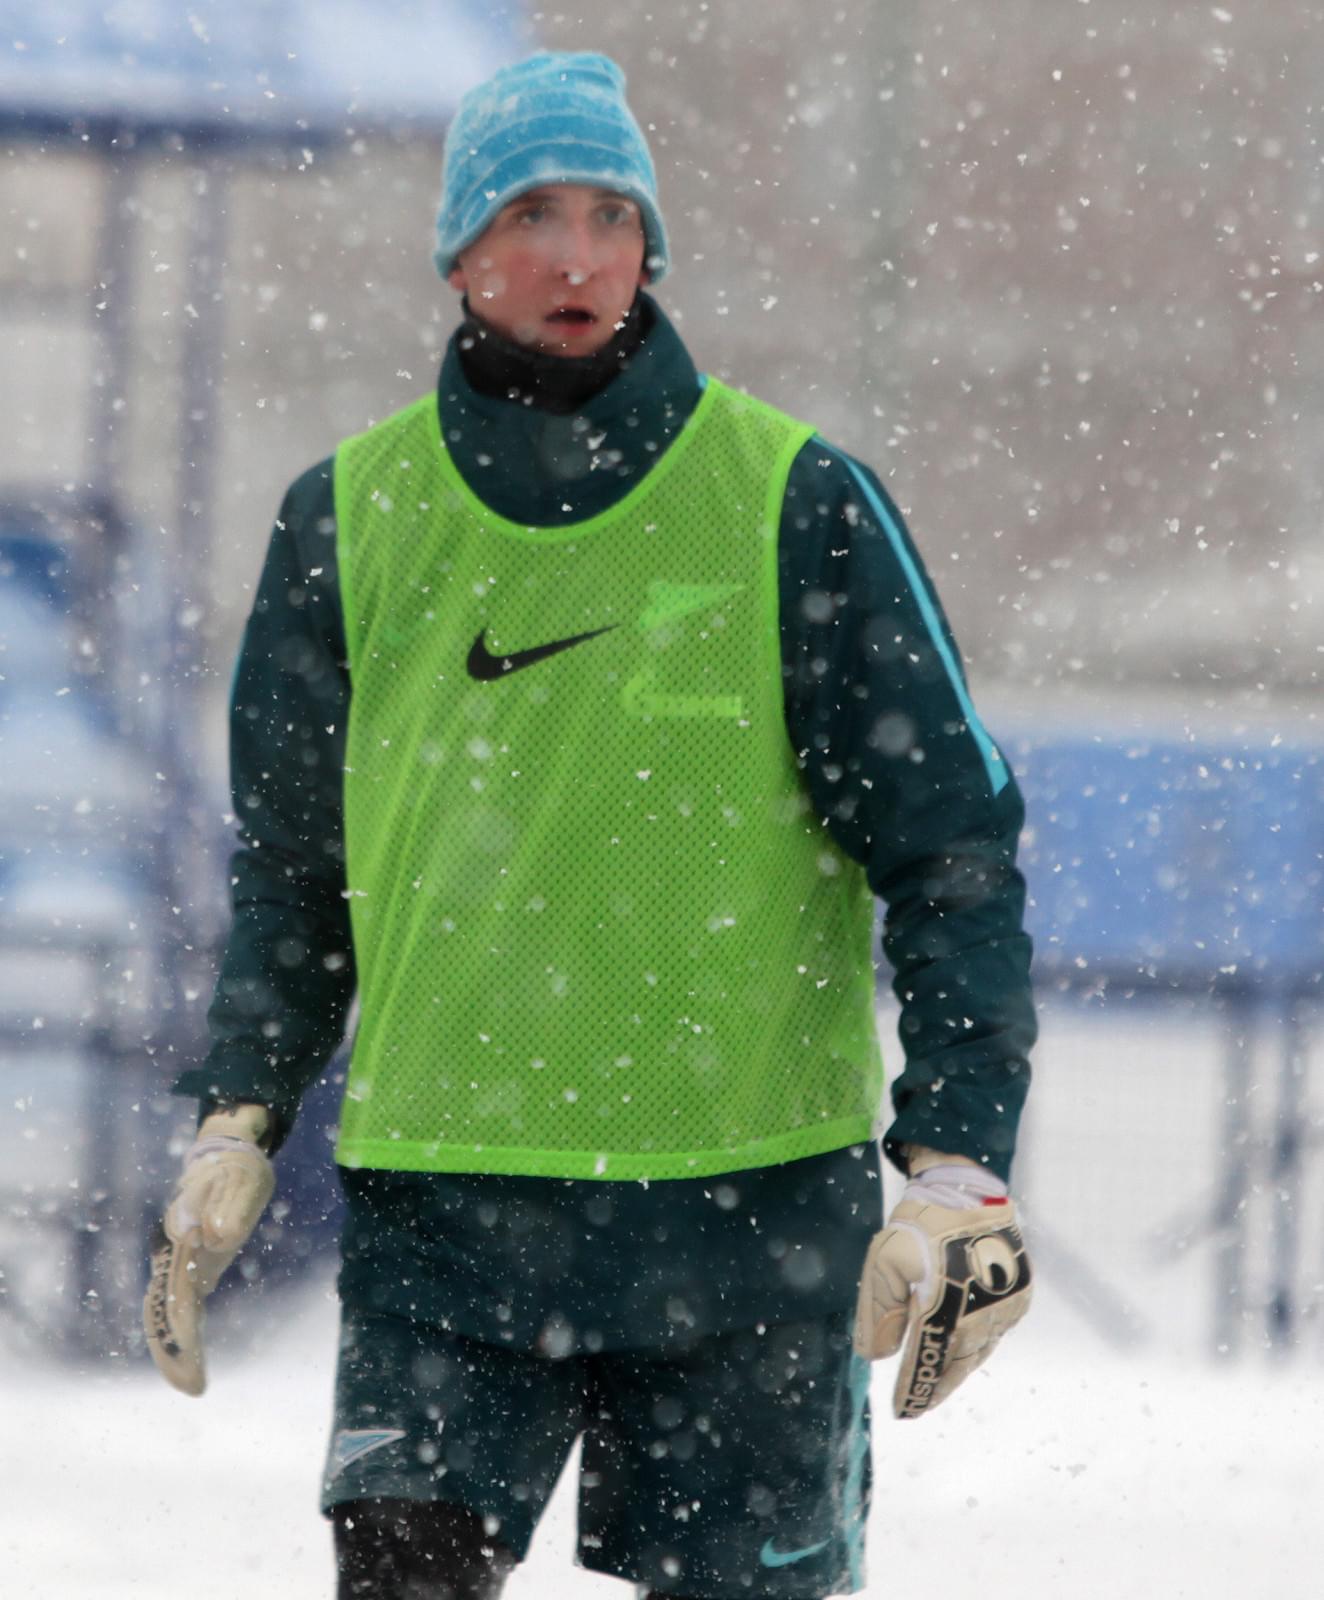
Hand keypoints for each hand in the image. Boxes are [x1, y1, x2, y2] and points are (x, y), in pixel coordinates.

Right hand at [143, 1103, 274, 1394]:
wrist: (225, 1154)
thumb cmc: (239, 1168)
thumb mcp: (245, 1182)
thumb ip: (231, 1209)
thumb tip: (215, 1238)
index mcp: (182, 1238)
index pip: (176, 1294)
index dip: (182, 1331)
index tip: (193, 1361)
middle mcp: (173, 1254)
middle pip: (163, 1310)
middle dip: (174, 1351)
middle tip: (193, 1388)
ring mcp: (179, 1261)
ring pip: (165, 1311)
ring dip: (175, 1347)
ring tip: (192, 1383)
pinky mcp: (191, 1264)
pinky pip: (179, 1303)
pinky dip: (183, 1332)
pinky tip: (193, 1360)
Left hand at [853, 1147, 1030, 1418]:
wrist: (969, 1186)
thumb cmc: (920, 1222)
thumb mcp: (885, 1260)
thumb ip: (878, 1311)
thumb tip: (877, 1356)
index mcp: (946, 1304)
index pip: (927, 1358)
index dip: (914, 1387)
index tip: (902, 1411)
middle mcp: (981, 1312)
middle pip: (956, 1361)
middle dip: (936, 1385)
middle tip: (918, 1406)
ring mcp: (1005, 1306)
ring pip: (977, 1351)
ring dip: (956, 1369)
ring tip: (938, 1386)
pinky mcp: (1019, 1297)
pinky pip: (994, 1334)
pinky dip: (975, 1348)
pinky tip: (963, 1354)